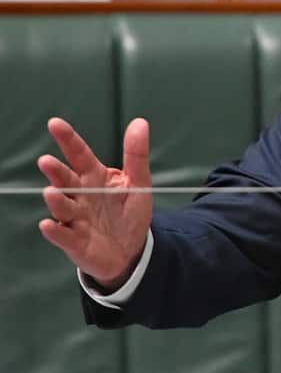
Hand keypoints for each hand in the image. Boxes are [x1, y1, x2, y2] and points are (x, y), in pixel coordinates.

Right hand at [37, 117, 153, 290]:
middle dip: (56, 172)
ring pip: (62, 207)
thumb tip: (140, 122)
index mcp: (94, 178)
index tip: (55, 123)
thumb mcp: (138, 183)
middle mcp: (80, 196)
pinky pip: (63, 236)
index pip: (80, 155)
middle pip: (66, 181)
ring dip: (56, 200)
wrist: (131, 250)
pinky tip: (48, 224)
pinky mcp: (75, 241)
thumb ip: (136, 155)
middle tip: (46, 161)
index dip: (68, 140)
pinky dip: (54, 231)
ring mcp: (76, 219)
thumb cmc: (128, 212)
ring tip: (51, 192)